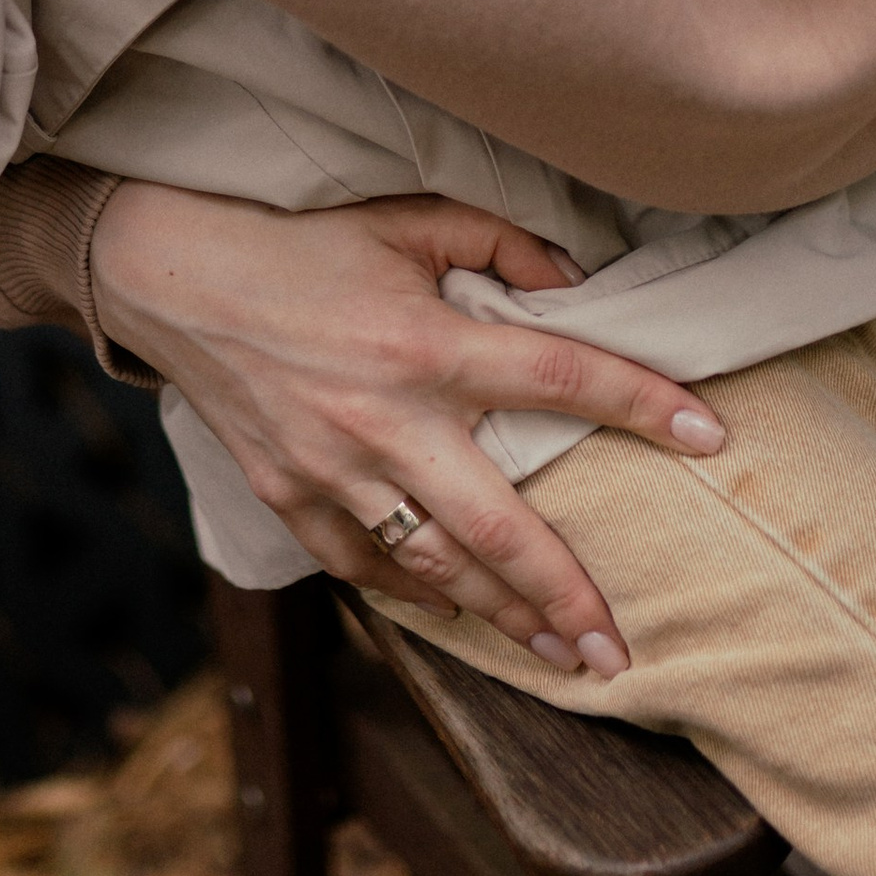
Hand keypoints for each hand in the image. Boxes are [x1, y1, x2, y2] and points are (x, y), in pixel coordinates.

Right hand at [87, 186, 727, 672]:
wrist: (167, 273)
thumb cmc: (298, 241)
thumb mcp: (405, 218)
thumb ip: (500, 241)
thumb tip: (577, 283)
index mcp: (426, 342)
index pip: (560, 375)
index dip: (642, 402)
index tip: (709, 437)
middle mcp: (385, 419)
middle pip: (500, 527)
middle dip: (565, 597)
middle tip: (618, 652)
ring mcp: (331, 468)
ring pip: (434, 565)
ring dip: (502, 616)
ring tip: (560, 656)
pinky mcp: (287, 494)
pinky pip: (362, 564)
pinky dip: (412, 595)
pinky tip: (457, 612)